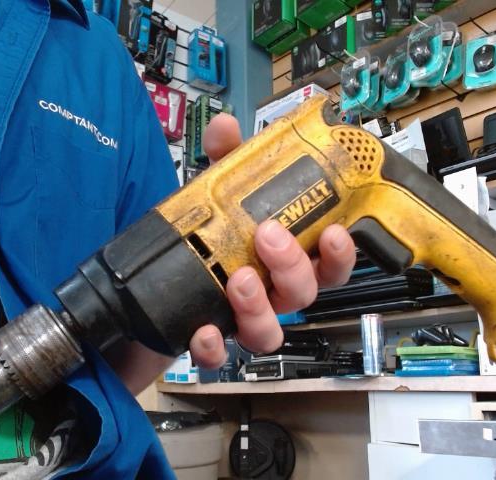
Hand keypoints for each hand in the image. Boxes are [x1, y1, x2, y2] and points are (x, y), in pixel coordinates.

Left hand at [189, 113, 356, 368]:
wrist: (156, 285)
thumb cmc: (203, 240)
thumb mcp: (216, 195)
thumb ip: (225, 162)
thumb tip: (225, 126)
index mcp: (282, 259)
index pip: (328, 262)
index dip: (340, 253)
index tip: (335, 230)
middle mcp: (269, 292)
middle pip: (305, 293)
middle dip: (293, 266)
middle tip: (269, 234)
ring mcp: (241, 319)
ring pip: (270, 332)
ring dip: (259, 308)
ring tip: (240, 280)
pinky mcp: (210, 340)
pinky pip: (219, 356)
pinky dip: (213, 348)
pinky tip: (203, 330)